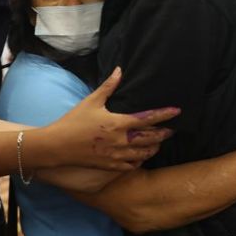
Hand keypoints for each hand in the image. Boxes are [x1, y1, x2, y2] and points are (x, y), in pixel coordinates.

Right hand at [45, 66, 179, 170]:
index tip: (177, 111)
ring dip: (154, 148)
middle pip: (150, 138)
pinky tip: (141, 156)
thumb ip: (109, 86)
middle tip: (172, 130)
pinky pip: (131, 165)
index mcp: (118, 123)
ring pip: (144, 154)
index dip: (164, 114)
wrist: (58, 145)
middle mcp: (121, 141)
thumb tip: (119, 70)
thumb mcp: (92, 101)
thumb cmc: (74, 121)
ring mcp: (116, 155)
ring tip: (159, 143)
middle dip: (163, 133)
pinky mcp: (110, 166)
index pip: (148, 118)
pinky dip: (140, 160)